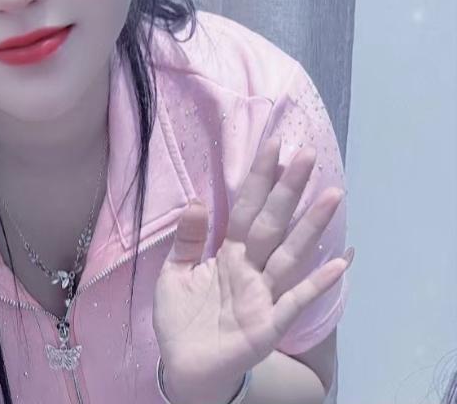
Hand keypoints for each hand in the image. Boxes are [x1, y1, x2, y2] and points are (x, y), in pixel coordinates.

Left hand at [152, 137, 351, 403]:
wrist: (182, 368)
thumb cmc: (181, 318)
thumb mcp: (174, 273)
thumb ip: (187, 239)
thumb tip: (195, 200)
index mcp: (228, 253)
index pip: (245, 208)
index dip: (258, 179)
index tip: (272, 146)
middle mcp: (251, 268)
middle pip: (272, 222)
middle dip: (288, 189)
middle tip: (306, 154)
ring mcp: (264, 294)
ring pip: (290, 253)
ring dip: (310, 226)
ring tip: (332, 195)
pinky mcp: (269, 325)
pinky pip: (295, 300)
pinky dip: (317, 283)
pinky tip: (341, 262)